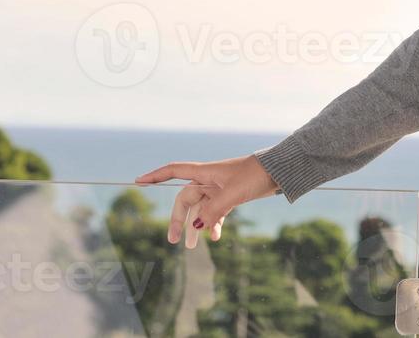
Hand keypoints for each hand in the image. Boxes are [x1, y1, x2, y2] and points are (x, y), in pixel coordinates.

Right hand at [134, 154, 279, 247]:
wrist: (279, 171)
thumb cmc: (255, 175)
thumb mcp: (232, 193)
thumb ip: (213, 210)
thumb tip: (197, 226)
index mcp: (205, 172)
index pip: (174, 171)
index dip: (156, 176)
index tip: (139, 181)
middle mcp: (209, 180)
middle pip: (186, 200)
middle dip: (179, 219)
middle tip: (175, 240)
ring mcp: (220, 189)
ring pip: (201, 209)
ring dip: (196, 226)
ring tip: (192, 246)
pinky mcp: (231, 196)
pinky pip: (216, 212)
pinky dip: (214, 224)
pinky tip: (216, 237)